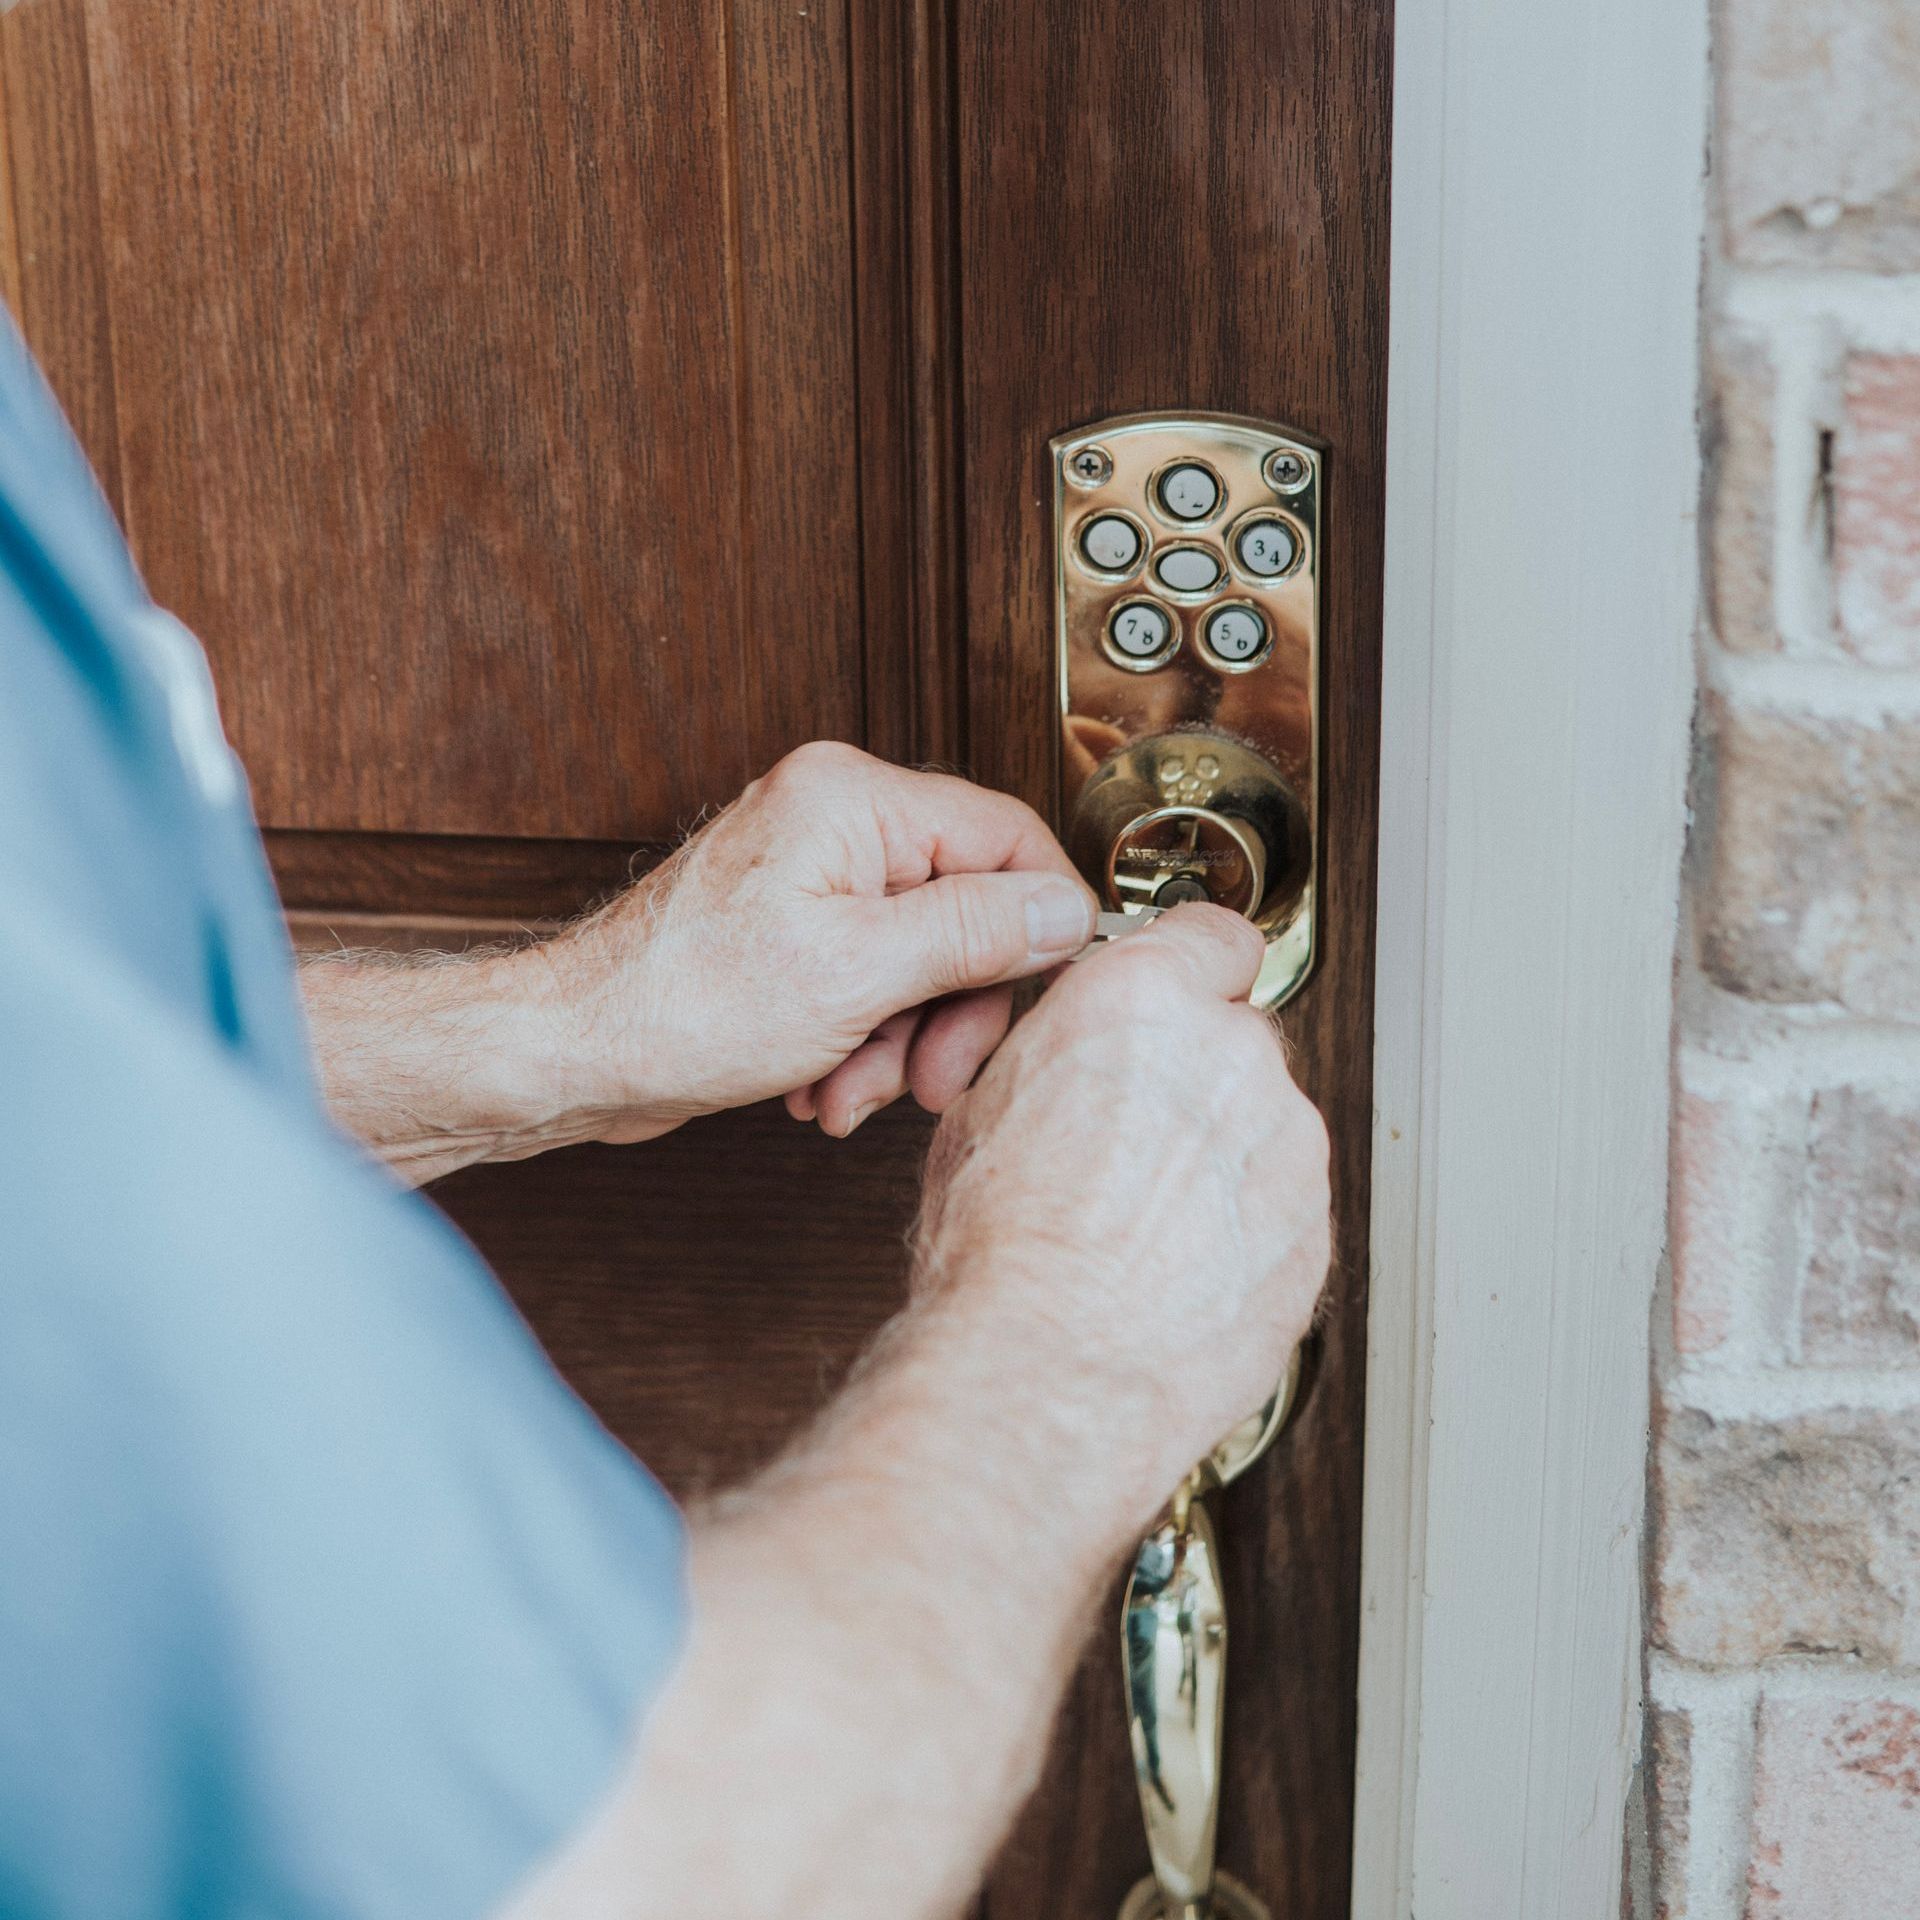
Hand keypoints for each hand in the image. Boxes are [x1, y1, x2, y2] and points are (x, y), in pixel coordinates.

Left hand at [547, 742, 1099, 1142]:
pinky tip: (820, 1084)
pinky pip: (870, 979)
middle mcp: (834, 822)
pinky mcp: (791, 929)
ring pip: (919, 957)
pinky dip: (860, 1039)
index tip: (1042, 992)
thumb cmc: (678, 1006)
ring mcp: (810, 875)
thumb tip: (1065, 909)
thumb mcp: (858, 973)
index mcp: (853, 799)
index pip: (1005, 836)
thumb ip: (976, 932)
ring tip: (850, 1092)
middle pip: (964, 909)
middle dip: (949, 1009)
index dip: (1038, 922)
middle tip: (931, 1077)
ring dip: (900, 1041)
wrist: (574, 1054)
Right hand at [911, 903, 1330, 1517]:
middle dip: (1197, 1082)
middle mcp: (1231, 1055)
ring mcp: (1286, 1146)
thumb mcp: (985, 1110)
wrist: (1049, 1369)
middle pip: (1238, 1040)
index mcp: (1142, 1002)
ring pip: (1266, 1131)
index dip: (1197, 966)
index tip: (1192, 987)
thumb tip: (1073, 1062)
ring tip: (1145, 1227)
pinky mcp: (1315, 1233)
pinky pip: (1285, 1211)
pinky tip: (1177, 1272)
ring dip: (1224, 1163)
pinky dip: (1246, 1234)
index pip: (1214, 935)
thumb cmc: (1002, 1251)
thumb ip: (1061, 1058)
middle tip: (1131, 1144)